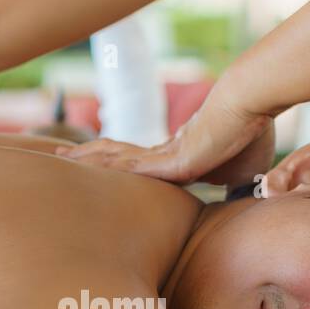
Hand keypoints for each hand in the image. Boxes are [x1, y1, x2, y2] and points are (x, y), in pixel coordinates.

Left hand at [58, 86, 275, 186]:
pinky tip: (87, 173)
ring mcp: (165, 155)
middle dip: (87, 157)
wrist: (249, 108)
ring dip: (88, 160)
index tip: (95, 165)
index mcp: (176, 156)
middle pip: (116, 154)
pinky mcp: (172, 161)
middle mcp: (163, 154)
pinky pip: (133, 168)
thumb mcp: (237, 171)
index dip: (113, 160)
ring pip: (116, 157)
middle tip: (59, 155)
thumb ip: (228, 185)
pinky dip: (111, 171)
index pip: (136, 161)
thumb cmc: (249, 135)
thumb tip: (234, 200)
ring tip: (59, 158)